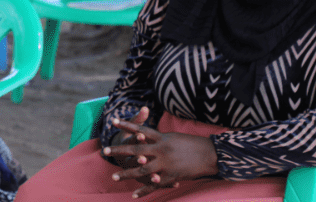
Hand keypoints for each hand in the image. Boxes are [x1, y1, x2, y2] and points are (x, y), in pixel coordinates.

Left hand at [103, 118, 217, 197]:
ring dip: (127, 174)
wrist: (210, 154)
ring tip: (114, 177)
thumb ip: (159, 138)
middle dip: (119, 151)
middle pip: (136, 149)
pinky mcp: (171, 176)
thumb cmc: (193, 144)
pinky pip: (154, 185)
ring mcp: (166, 164)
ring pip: (142, 170)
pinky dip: (144, 191)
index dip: (126, 125)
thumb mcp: (174, 137)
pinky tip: (133, 195)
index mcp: (162, 138)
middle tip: (105, 151)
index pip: (140, 129)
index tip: (113, 121)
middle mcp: (161, 150)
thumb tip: (147, 135)